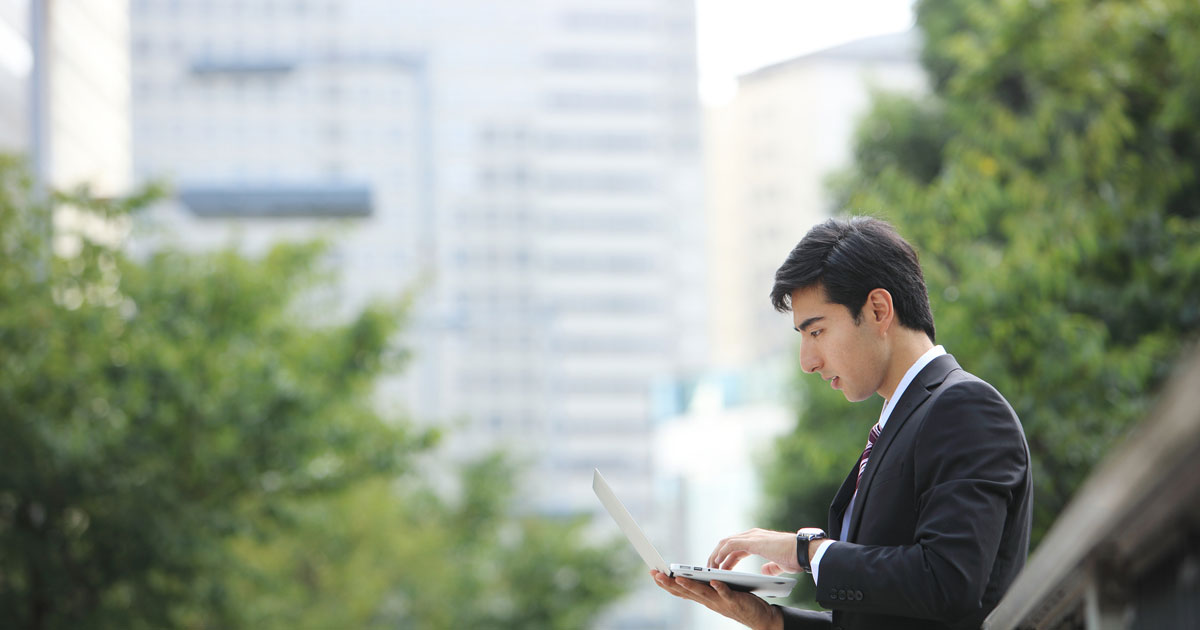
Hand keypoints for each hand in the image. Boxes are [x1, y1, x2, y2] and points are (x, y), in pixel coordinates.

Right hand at [650, 570, 781, 629]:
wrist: (760, 618)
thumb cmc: (737, 602)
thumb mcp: (715, 594)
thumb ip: (704, 587)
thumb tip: (688, 575)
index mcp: (704, 598)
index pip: (680, 592)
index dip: (666, 583)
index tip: (653, 573)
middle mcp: (709, 601)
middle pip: (686, 592)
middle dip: (670, 583)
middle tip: (656, 574)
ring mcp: (721, 602)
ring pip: (702, 593)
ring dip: (690, 586)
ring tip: (678, 578)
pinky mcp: (735, 601)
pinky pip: (726, 594)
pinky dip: (719, 588)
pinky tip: (713, 581)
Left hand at [707, 528, 802, 573]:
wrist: (804, 552)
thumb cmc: (795, 557)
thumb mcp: (780, 564)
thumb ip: (771, 566)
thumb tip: (764, 570)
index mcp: (758, 540)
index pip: (736, 546)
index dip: (726, 557)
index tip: (720, 568)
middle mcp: (753, 535)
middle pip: (727, 543)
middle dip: (717, 556)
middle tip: (711, 569)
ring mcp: (752, 537)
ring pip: (726, 543)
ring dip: (716, 555)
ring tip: (711, 568)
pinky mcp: (753, 541)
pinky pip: (731, 545)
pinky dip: (722, 553)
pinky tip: (718, 562)